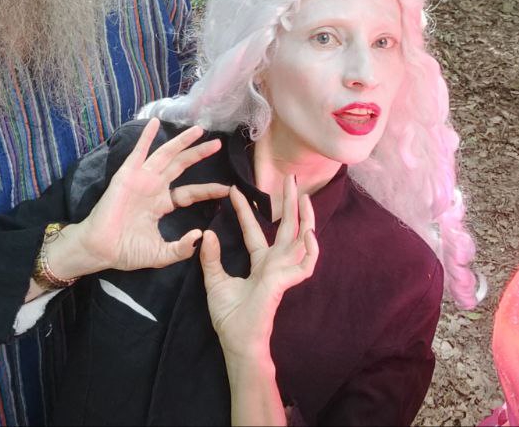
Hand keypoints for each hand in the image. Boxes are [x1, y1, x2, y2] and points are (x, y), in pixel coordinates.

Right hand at [62, 119, 229, 276]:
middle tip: (218, 144)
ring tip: (198, 129)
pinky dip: (146, 137)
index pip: (189, 192)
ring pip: (166, 155)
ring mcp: (141, 179)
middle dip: (199, 154)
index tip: (226, 189)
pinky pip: (138, 153)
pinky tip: (155, 123)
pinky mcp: (128, 175)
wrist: (101, 250)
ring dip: (181, 141)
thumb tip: (200, 236)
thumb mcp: (161, 254)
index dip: (207, 190)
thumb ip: (181, 248)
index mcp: (161, 204)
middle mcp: (154, 188)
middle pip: (181, 166)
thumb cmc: (126, 251)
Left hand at [200, 175, 318, 363]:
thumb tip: (207, 233)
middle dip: (289, 203)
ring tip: (305, 197)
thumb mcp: (215, 281)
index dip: (245, 211)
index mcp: (260, 263)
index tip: (234, 191)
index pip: (254, 230)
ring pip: (301, 240)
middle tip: (291, 179)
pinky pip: (306, 264)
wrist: (237, 340)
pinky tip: (308, 232)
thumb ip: (211, 258)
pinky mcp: (286, 282)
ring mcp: (283, 272)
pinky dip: (311, 250)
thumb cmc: (229, 316)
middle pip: (286, 227)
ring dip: (306, 218)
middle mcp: (275, 263)